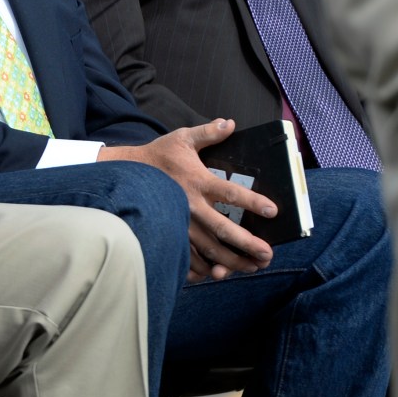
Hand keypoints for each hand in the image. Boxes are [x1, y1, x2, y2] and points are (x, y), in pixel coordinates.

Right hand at [98, 119, 274, 281]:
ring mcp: (179, 222)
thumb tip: (231, 123)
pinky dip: (202, 268)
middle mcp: (191, 205)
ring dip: (231, 261)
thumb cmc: (158, 155)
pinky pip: (186, 255)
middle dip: (247, 244)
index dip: (252, 202)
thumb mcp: (182, 138)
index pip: (231, 193)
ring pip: (208, 248)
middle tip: (267, 255)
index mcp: (198, 181)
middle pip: (223, 230)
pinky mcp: (169, 231)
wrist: (125, 172)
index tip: (272, 211)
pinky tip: (217, 273)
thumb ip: (208, 133)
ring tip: (251, 267)